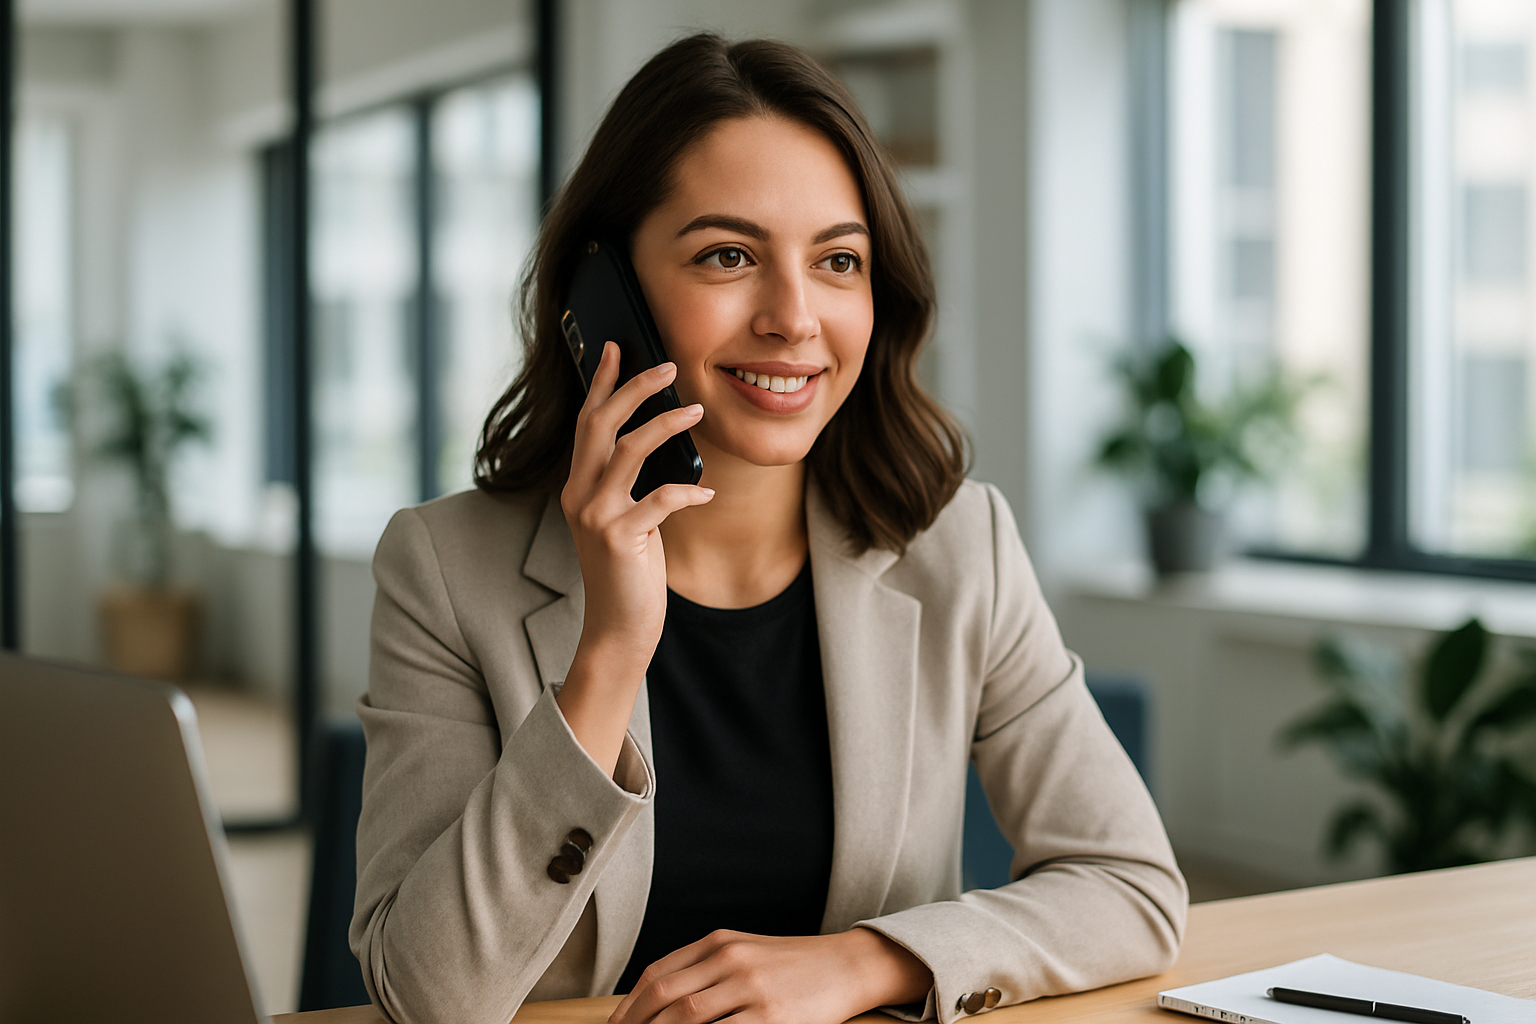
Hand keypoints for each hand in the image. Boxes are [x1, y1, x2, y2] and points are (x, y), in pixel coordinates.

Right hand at [558, 342, 712, 773]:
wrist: (618, 628)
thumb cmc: (629, 572)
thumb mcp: (626, 519)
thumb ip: (630, 484)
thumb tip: (661, 442)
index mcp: (578, 486)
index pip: (587, 422)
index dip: (602, 383)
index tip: (616, 347)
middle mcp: (578, 494)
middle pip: (601, 423)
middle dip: (633, 387)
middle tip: (667, 365)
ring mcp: (595, 515)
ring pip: (628, 449)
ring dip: (665, 424)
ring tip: (697, 409)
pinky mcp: (619, 538)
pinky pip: (659, 499)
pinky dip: (687, 492)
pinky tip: (706, 494)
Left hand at [609, 928, 932, 1023]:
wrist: (848, 966)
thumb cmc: (794, 966)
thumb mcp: (747, 953)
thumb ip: (706, 970)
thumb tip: (660, 1002)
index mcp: (720, 943)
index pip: (657, 974)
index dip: (628, 1006)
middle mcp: (731, 961)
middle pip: (663, 997)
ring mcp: (751, 989)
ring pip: (686, 1019)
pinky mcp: (772, 1019)